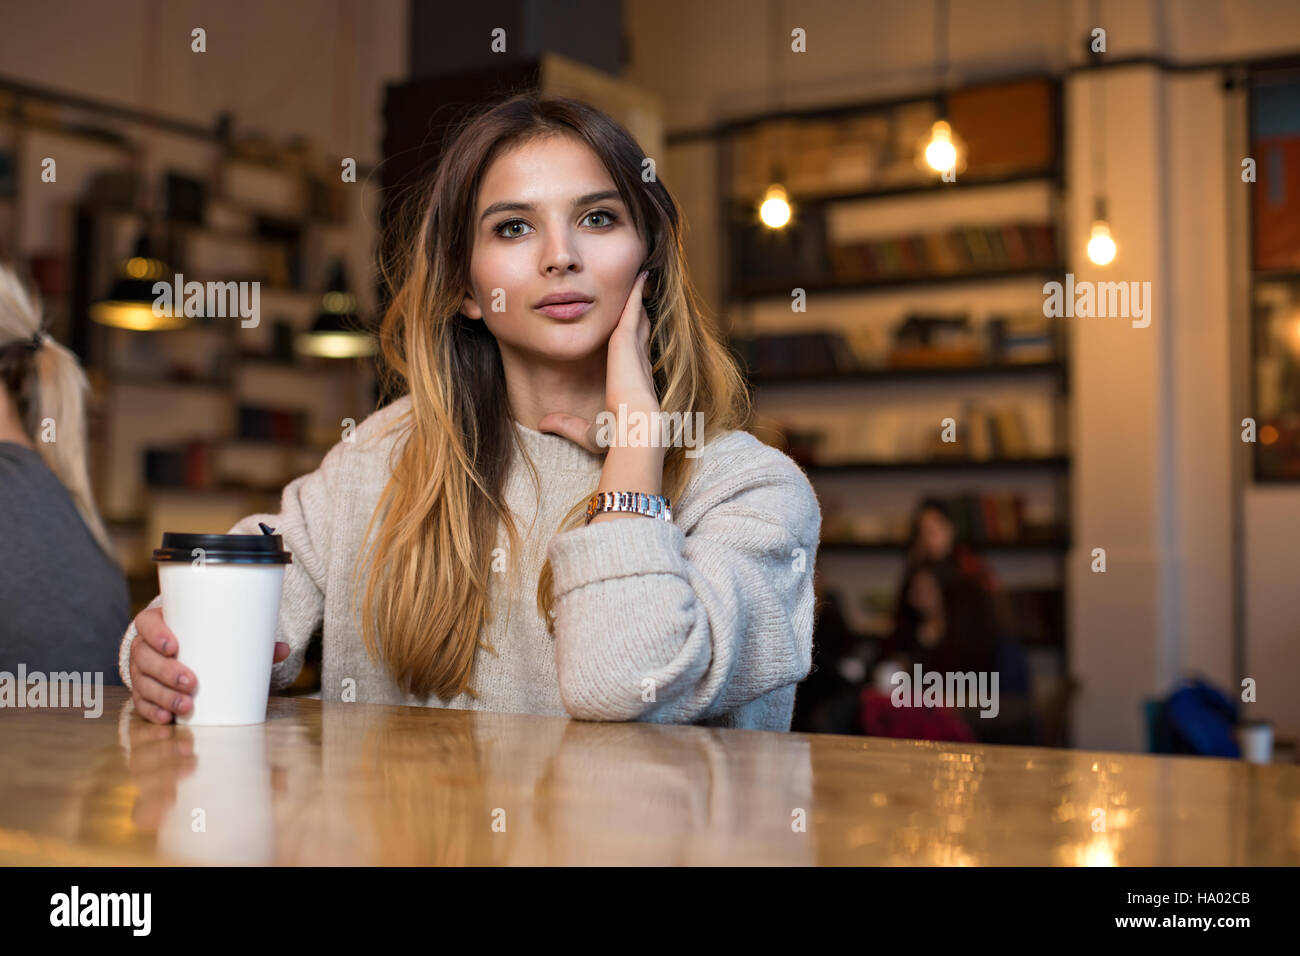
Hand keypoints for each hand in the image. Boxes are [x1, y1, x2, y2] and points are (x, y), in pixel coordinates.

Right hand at [128, 606, 289, 723]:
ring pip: (144, 683)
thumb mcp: (219, 633)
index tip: (174, 645)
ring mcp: (142, 671)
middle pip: (145, 657)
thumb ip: (249, 640)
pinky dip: (153, 712)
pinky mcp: (144, 691)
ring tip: (186, 706)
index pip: (147, 623)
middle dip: (166, 672)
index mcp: (159, 623)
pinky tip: (167, 718)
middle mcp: (144, 647)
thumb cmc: (203, 637)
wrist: (182, 650)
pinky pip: (142, 703)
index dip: (156, 634)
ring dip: (163, 696)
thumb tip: (283, 649)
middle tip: (190, 682)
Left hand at [539, 270, 657, 453]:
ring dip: (637, 294)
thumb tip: (542, 423)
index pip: (631, 352)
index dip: (631, 337)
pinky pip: (632, 307)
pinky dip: (636, 290)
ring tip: (639, 275)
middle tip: (639, 290)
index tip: (630, 326)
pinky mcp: (626, 338)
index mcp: (630, 379)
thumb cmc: (618, 435)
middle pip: (636, 327)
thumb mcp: (587, 432)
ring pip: (635, 313)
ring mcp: (631, 347)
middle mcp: (635, 360)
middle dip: (637, 309)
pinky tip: (639, 273)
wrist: (634, 429)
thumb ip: (565, 425)